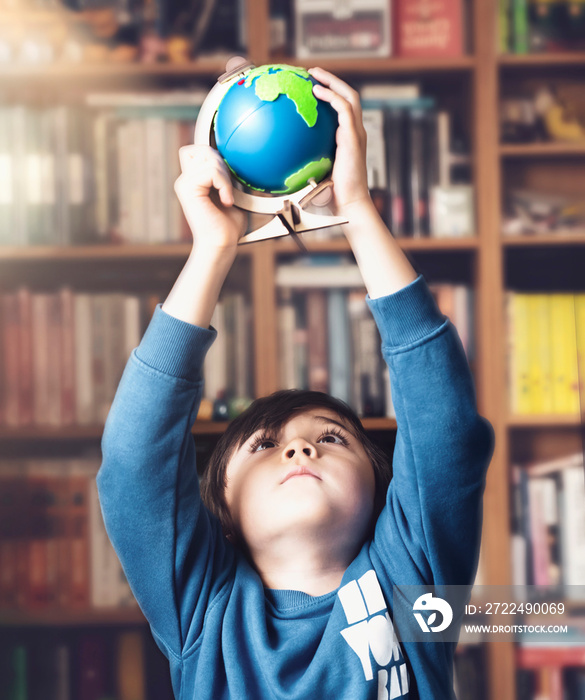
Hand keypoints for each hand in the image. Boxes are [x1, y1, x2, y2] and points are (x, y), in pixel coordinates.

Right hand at [174, 144, 246, 253]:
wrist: (221, 244)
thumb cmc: (228, 225)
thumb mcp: (229, 194)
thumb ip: (226, 176)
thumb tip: (236, 157)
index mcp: (193, 180)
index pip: (197, 150)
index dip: (214, 156)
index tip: (227, 181)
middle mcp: (185, 180)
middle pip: (204, 150)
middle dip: (222, 164)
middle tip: (229, 189)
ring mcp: (184, 183)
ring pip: (210, 159)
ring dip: (225, 177)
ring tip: (228, 197)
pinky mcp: (188, 189)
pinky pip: (211, 171)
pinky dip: (224, 184)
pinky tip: (226, 201)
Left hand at [308, 67, 370, 214]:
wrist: (348, 204)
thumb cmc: (331, 194)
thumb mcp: (315, 171)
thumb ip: (304, 159)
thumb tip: (279, 158)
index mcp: (349, 138)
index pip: (343, 108)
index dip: (330, 93)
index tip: (312, 87)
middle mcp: (355, 132)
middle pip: (349, 95)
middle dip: (332, 80)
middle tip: (312, 73)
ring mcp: (356, 134)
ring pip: (350, 97)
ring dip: (333, 82)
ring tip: (315, 75)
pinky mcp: (353, 137)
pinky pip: (344, 109)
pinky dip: (332, 97)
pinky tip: (317, 92)